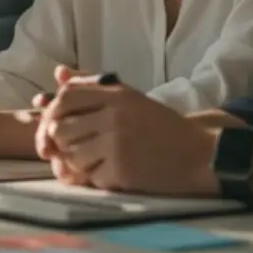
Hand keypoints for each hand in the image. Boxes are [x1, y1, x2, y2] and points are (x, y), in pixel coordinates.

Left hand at [36, 71, 217, 196]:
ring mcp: (117, 145)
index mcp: (116, 95)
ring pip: (71, 156)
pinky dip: (97, 180)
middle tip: (74, 150)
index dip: (51, 113)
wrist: (200, 155)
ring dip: (78, 164)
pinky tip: (112, 176)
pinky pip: (91, 178)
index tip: (52, 127)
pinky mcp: (123, 172)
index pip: (65, 98)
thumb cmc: (161, 127)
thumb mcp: (130, 98)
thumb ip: (92, 85)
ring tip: (96, 163)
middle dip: (62, 143)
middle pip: (61, 130)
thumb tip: (58, 73)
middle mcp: (114, 116)